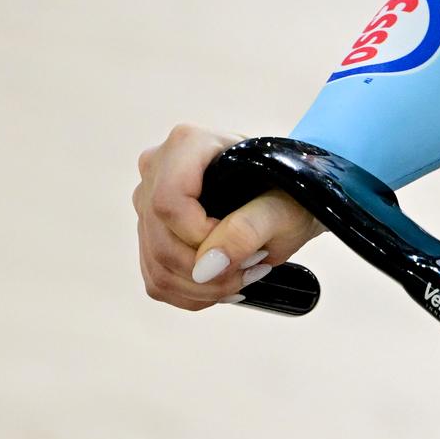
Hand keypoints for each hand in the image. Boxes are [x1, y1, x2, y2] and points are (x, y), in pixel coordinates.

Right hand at [133, 123, 321, 309]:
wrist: (288, 200)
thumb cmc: (290, 193)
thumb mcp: (285, 207)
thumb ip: (249, 229)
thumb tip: (207, 265)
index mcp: (187, 145)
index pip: (168, 202)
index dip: (200, 236)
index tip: (240, 245)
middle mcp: (157, 170)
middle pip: (160, 240)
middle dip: (208, 271)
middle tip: (252, 268)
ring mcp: (148, 203)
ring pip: (157, 265)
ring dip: (203, 287)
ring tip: (243, 276)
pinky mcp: (150, 234)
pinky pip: (157, 279)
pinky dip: (193, 293)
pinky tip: (223, 283)